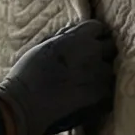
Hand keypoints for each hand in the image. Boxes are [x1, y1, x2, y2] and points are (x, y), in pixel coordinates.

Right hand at [0, 18, 116, 134]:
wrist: (23, 105)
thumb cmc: (27, 75)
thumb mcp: (43, 47)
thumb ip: (64, 37)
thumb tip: (74, 32)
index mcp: (77, 38)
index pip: (98, 28)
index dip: (94, 36)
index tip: (89, 43)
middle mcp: (92, 53)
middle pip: (110, 47)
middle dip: (102, 53)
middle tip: (89, 63)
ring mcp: (100, 75)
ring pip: (111, 70)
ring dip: (102, 74)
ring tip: (87, 83)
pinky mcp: (101, 97)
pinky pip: (109, 91)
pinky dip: (101, 93)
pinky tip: (87, 97)